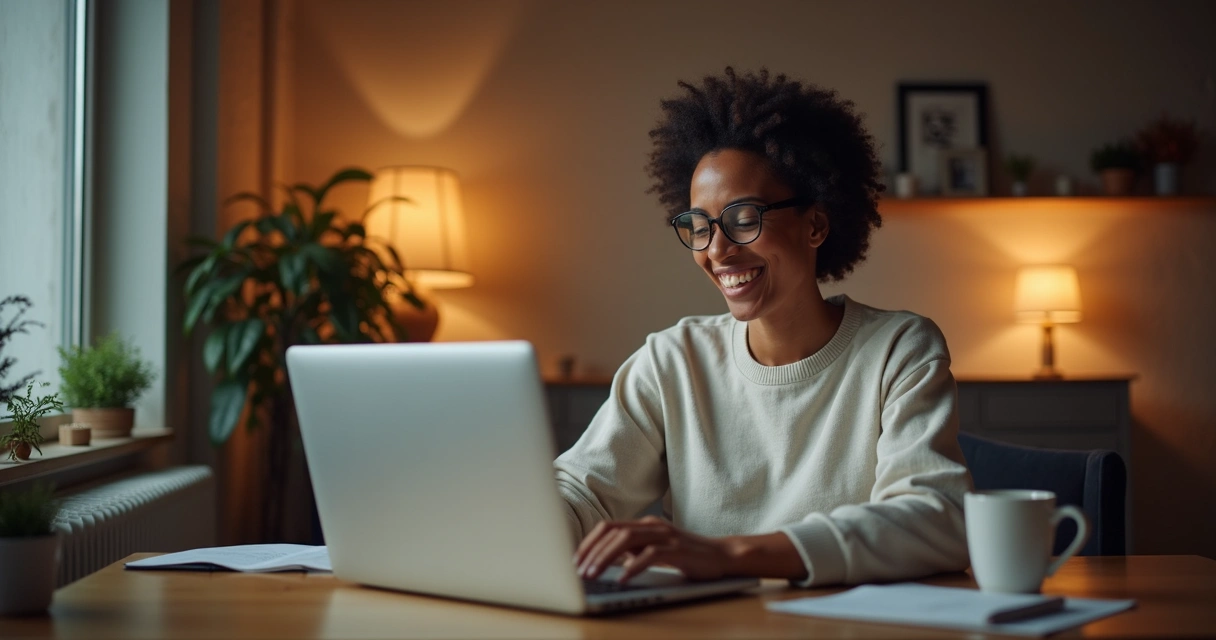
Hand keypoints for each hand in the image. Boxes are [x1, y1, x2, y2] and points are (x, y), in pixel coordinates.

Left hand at [574, 516, 735, 583]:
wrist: (722, 556)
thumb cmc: (687, 555)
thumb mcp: (655, 551)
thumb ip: (633, 551)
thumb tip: (606, 561)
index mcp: (644, 524)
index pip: (608, 527)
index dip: (589, 543)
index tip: (576, 560)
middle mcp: (652, 526)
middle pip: (613, 532)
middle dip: (592, 552)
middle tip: (579, 571)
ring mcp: (665, 536)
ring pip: (627, 540)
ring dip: (606, 558)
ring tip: (593, 574)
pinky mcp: (677, 549)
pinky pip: (650, 555)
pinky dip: (633, 566)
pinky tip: (623, 579)